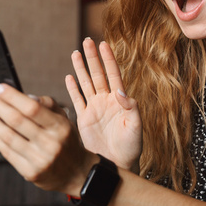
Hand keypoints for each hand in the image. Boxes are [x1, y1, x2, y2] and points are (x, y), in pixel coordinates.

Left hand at [0, 84, 94, 194]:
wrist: (76, 173)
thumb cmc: (66, 141)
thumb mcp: (64, 119)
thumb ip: (47, 104)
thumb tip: (25, 96)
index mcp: (60, 127)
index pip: (32, 108)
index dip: (12, 96)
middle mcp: (51, 144)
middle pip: (17, 121)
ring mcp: (40, 160)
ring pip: (9, 137)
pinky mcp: (30, 173)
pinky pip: (8, 153)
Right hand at [66, 38, 142, 171]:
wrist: (116, 164)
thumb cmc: (130, 148)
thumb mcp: (136, 127)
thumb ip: (132, 108)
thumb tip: (121, 91)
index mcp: (119, 101)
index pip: (113, 75)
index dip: (108, 59)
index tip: (103, 44)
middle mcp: (106, 102)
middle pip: (97, 74)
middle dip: (92, 58)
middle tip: (86, 41)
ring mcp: (94, 109)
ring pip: (86, 84)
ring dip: (80, 68)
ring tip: (75, 53)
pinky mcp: (83, 119)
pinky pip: (77, 100)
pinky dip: (73, 88)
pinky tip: (69, 77)